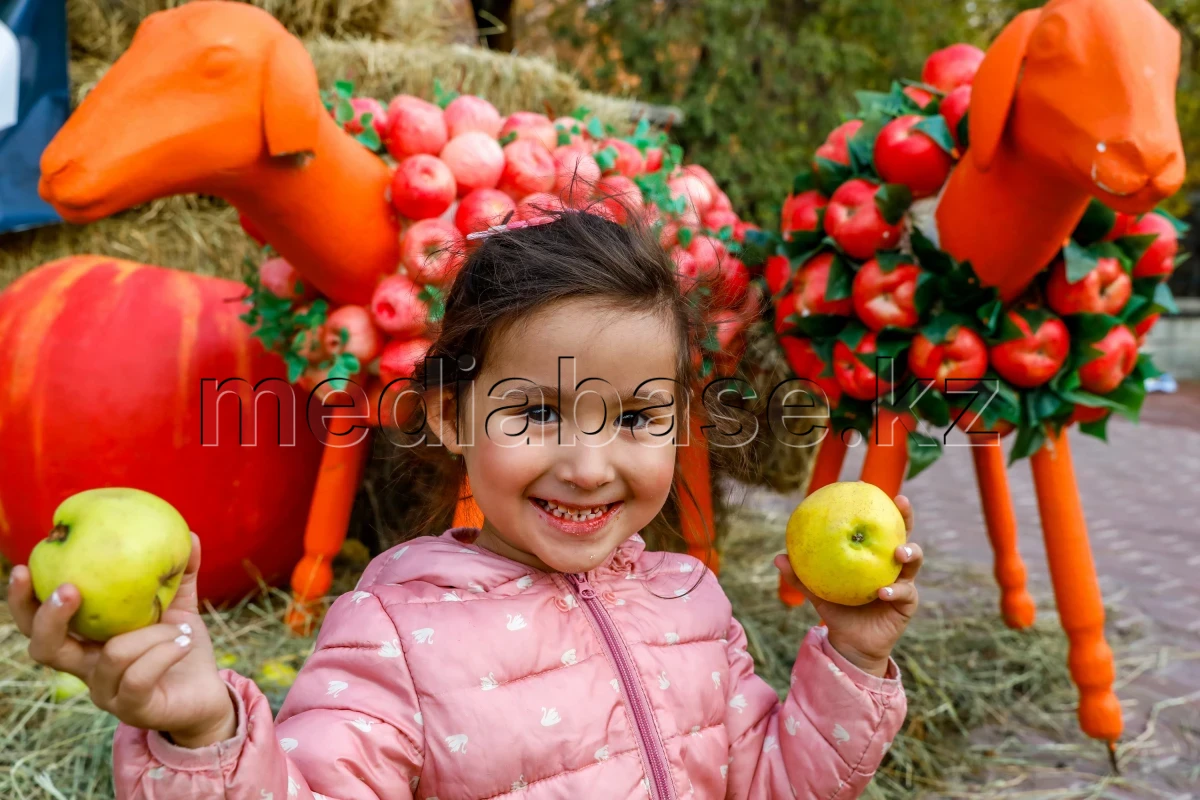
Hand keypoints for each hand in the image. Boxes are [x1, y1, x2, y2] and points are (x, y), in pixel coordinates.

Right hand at [10, 534, 236, 747]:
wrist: (206, 692)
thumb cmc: (182, 646)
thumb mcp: (180, 606)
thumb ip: (181, 574)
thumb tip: (191, 533)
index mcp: (87, 640)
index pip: (40, 623)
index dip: (24, 600)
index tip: (24, 567)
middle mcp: (86, 668)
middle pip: (44, 649)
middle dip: (50, 617)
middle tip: (70, 589)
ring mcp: (106, 692)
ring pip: (112, 655)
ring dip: (151, 634)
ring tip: (179, 627)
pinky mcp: (132, 709)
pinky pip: (139, 677)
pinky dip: (164, 653)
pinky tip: (184, 641)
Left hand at [775, 495, 921, 677]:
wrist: (850, 642)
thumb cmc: (836, 609)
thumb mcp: (817, 591)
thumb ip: (800, 575)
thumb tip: (778, 557)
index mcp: (874, 556)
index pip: (883, 528)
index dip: (888, 510)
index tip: (887, 492)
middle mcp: (893, 566)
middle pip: (906, 536)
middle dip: (907, 519)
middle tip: (902, 505)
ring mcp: (905, 583)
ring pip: (913, 563)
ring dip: (909, 553)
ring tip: (898, 552)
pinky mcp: (908, 604)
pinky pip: (905, 593)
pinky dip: (895, 590)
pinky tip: (883, 591)